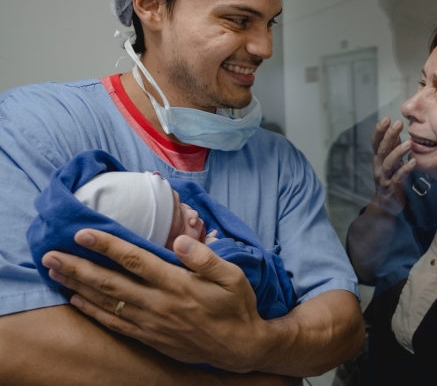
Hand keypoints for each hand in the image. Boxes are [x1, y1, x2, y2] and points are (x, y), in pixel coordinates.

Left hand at [42, 229, 270, 372]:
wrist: (239, 347)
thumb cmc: (236, 306)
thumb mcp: (233, 276)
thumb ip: (206, 257)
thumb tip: (180, 239)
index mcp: (177, 284)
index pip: (136, 260)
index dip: (107, 246)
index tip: (83, 234)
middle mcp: (159, 303)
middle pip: (111, 282)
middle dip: (78, 266)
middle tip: (51, 254)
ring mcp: (151, 323)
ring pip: (107, 302)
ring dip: (78, 286)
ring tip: (55, 272)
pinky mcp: (149, 337)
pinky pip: (114, 324)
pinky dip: (92, 312)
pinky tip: (77, 300)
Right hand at [369, 117, 415, 215]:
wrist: (386, 206)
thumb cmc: (390, 180)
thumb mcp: (391, 162)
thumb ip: (393, 148)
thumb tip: (396, 130)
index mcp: (378, 159)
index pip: (375, 142)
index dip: (379, 130)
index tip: (386, 118)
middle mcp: (378, 167)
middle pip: (381, 149)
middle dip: (389, 135)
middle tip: (398, 123)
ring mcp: (384, 178)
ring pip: (388, 163)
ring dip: (398, 151)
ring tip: (409, 142)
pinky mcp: (393, 188)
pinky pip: (398, 178)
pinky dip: (405, 169)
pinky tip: (413, 162)